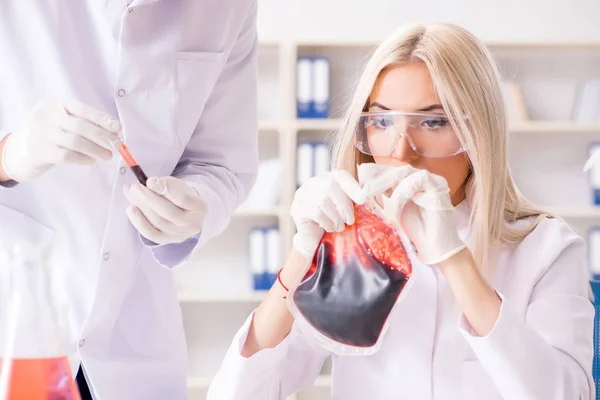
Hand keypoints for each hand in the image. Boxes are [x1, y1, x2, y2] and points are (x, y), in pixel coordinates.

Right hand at [2, 99, 121, 181]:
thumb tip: (113, 133)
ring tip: (107, 156)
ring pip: (75, 142)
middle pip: (81, 126)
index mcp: (54, 105)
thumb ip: (84, 124)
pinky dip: (83, 159)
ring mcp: (40, 133)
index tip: (118, 128)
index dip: (102, 119)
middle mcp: (45, 116)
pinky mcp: (39, 151)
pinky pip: (67, 156)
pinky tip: (92, 161)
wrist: (20, 151)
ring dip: (96, 150)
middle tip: (116, 145)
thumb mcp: (62, 122)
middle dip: (102, 136)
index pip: (83, 109)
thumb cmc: (50, 135)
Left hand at [123, 176, 206, 244]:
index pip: (182, 198)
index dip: (164, 189)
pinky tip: (131, 210)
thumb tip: (150, 184)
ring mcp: (181, 234)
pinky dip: (139, 222)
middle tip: (133, 187)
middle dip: (147, 198)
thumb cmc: (181, 196)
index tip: (149, 181)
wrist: (187, 213)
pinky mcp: (169, 240)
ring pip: (158, 222)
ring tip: (130, 194)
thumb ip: (166, 184)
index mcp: (199, 206)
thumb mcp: (178, 185)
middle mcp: (193, 223)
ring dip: (141, 207)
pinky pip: (152, 234)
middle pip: (168, 212)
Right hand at [291, 170, 365, 258]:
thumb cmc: (333, 222)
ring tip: (339, 227)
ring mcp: (303, 194)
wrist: (313, 239)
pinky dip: (327, 222)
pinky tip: (330, 228)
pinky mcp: (297, 208)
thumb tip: (372, 197)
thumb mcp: (346, 208)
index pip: (340, 176)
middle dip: (344, 205)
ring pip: (323, 200)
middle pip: (330, 186)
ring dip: (335, 216)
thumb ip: (355, 200)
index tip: (363, 199)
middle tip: (350, 220)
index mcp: (328, 178)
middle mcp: (313, 182)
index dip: (352, 186)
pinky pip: (315, 212)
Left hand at [363, 165, 465, 264]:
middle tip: (361, 190)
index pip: (387, 172)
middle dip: (375, 178)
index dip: (371, 175)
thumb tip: (361, 187)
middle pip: (393, 169)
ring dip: (384, 183)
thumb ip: (380, 197)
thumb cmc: (414, 231)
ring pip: (403, 172)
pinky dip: (402, 192)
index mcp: (408, 181)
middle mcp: (419, 177)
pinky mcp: (438, 185)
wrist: (434, 248)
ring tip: (369, 194)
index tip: (357, 184)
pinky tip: (393, 206)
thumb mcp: (391, 210)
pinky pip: (418, 180)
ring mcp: (430, 179)